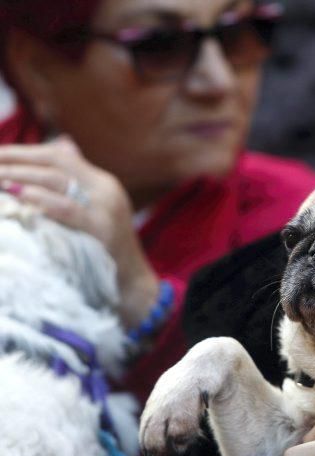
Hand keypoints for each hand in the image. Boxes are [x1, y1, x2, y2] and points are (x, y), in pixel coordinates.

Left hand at [0, 136, 158, 327]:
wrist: (131, 283)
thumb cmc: (104, 250)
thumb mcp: (92, 213)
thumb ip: (75, 185)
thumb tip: (60, 147)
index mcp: (103, 183)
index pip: (60, 156)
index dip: (26, 153)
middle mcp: (106, 190)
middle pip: (57, 164)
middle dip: (18, 161)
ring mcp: (106, 209)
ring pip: (59, 181)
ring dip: (23, 176)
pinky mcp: (102, 230)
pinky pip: (69, 209)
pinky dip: (44, 199)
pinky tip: (21, 195)